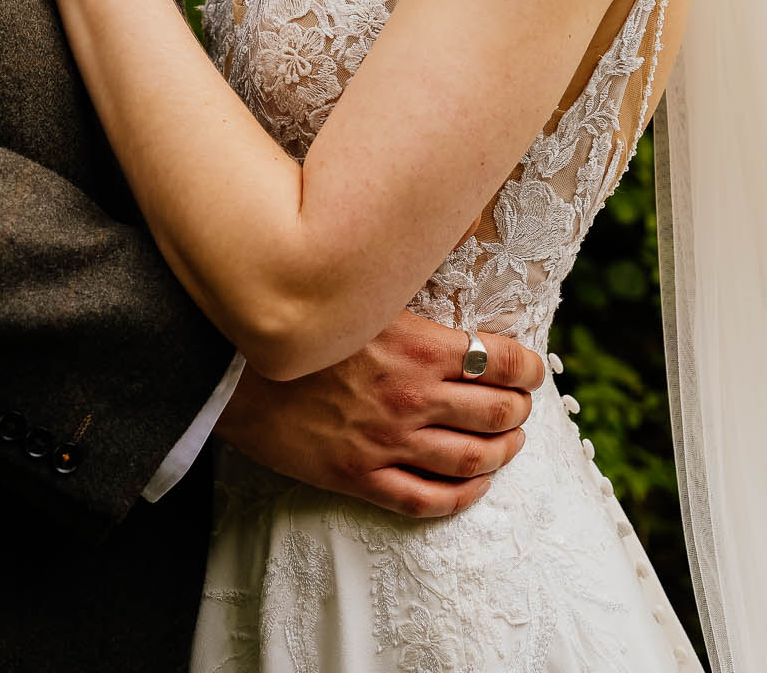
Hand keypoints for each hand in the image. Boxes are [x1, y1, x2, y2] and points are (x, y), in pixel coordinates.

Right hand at [216, 310, 544, 518]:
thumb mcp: (361, 298)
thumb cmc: (298, 322)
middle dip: (520, 411)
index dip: (528, 368)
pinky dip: (461, 496)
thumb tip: (450, 266)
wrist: (232, 365)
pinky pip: (426, 499)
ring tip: (509, 444)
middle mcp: (411, 397)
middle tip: (524, 407)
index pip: (500, 361)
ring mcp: (387, 441)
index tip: (534, 369)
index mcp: (416, 346)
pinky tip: (473, 485)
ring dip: (502, 453)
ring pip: (471, 460)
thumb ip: (407, 293)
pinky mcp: (360, 475)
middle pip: (495, 413)